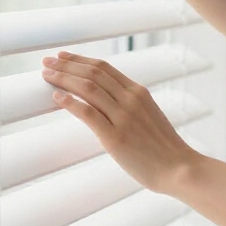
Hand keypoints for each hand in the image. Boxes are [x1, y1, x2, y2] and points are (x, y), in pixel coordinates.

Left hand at [40, 50, 200, 194]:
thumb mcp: (149, 116)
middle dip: (67, 65)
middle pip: (94, 73)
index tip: (63, 57)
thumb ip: (130, 105)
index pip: (104, 67)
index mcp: (139, 92)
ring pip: (88, 88)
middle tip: (47, 61)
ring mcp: (124, 117)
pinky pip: (88, 113)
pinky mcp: (115, 137)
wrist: (178, 168)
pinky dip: (70, 102)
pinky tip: (57, 97)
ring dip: (64, 79)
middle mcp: (131, 99)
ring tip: (47, 75)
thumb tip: (105, 101)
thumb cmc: (164, 148)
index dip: (80, 60)